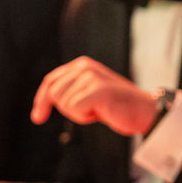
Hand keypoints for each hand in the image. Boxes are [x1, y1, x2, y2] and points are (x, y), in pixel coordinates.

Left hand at [30, 56, 158, 135]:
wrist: (144, 111)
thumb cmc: (116, 106)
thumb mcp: (89, 93)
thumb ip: (71, 89)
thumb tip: (44, 101)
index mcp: (81, 65)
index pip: (50, 82)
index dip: (41, 101)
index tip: (37, 118)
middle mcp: (85, 67)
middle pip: (54, 94)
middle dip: (68, 110)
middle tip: (90, 112)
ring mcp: (92, 77)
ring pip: (64, 103)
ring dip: (78, 114)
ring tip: (98, 110)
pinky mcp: (99, 89)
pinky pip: (75, 109)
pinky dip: (85, 117)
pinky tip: (101, 113)